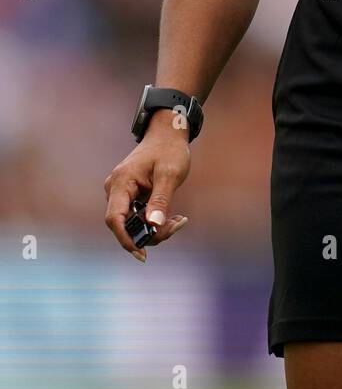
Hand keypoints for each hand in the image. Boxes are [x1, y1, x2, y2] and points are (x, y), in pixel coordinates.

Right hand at [104, 116, 190, 261]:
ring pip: (132, 223)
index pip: (114, 218)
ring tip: (179, 220)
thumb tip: (153, 225)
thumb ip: (161, 199)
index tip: (141, 253)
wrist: (167, 135)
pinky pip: (137, 216)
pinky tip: (173, 218)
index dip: (125, 239)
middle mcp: (116, 189)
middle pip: (124, 224)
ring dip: (154, 228)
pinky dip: (154, 221)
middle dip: (149, 233)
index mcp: (121, 182)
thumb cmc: (169, 150)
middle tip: (177, 226)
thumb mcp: (170, 173)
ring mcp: (121, 193)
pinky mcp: (130, 196)